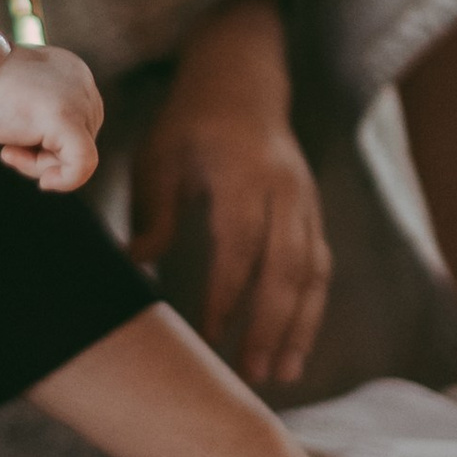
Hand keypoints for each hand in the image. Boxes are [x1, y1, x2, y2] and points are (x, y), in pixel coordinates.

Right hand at [0, 42, 102, 190]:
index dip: (46, 143)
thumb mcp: (15, 97)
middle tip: (9, 150)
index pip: (75, 125)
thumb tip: (38, 147)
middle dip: (44, 156)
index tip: (13, 142)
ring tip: (10, 151)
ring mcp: (78, 100)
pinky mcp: (68, 120)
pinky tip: (46, 182)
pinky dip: (67, 181)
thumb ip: (37, 117)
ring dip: (41, 165)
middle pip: (79, 140)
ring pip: (78, 156)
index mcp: (70, 75)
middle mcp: (82, 84)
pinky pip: (83, 164)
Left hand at [131, 0, 330, 386]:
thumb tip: (137, 269)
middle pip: (287, 268)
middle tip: (253, 374)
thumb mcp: (159, 157)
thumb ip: (154, 214)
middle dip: (272, 325)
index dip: (227, 296)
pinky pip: (319, 267)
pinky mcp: (313, 214)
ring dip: (300, 327)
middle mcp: (286, 191)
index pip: (240, 247)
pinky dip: (310, 309)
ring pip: (313, 273)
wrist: (242, 81)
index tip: (209, 338)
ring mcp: (306, 202)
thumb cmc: (189, 124)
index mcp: (245, 175)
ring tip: (281, 374)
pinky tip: (294, 345)